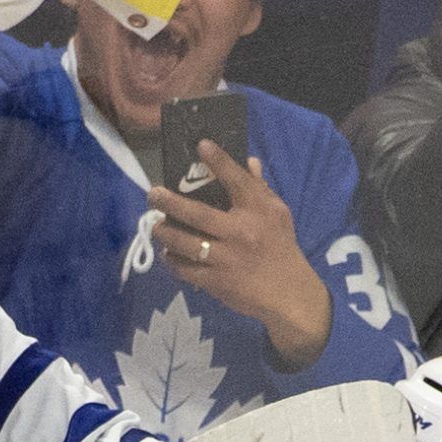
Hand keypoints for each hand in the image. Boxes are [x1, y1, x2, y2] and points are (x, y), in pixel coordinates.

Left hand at [146, 144, 330, 369]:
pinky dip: (173, 261)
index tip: (201, 145)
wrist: (289, 295)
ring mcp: (226, 259)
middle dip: (169, 202)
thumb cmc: (281, 249)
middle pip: (197, 213)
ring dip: (165, 232)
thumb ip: (259, 189)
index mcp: (258, 212)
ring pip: (184, 243)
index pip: (237, 180)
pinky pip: (186, 270)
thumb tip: (249, 161)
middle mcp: (240, 233)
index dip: (218, 161)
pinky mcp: (216, 282)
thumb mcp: (278, 215)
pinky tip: (168, 254)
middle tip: (153, 194)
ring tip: (156, 226)